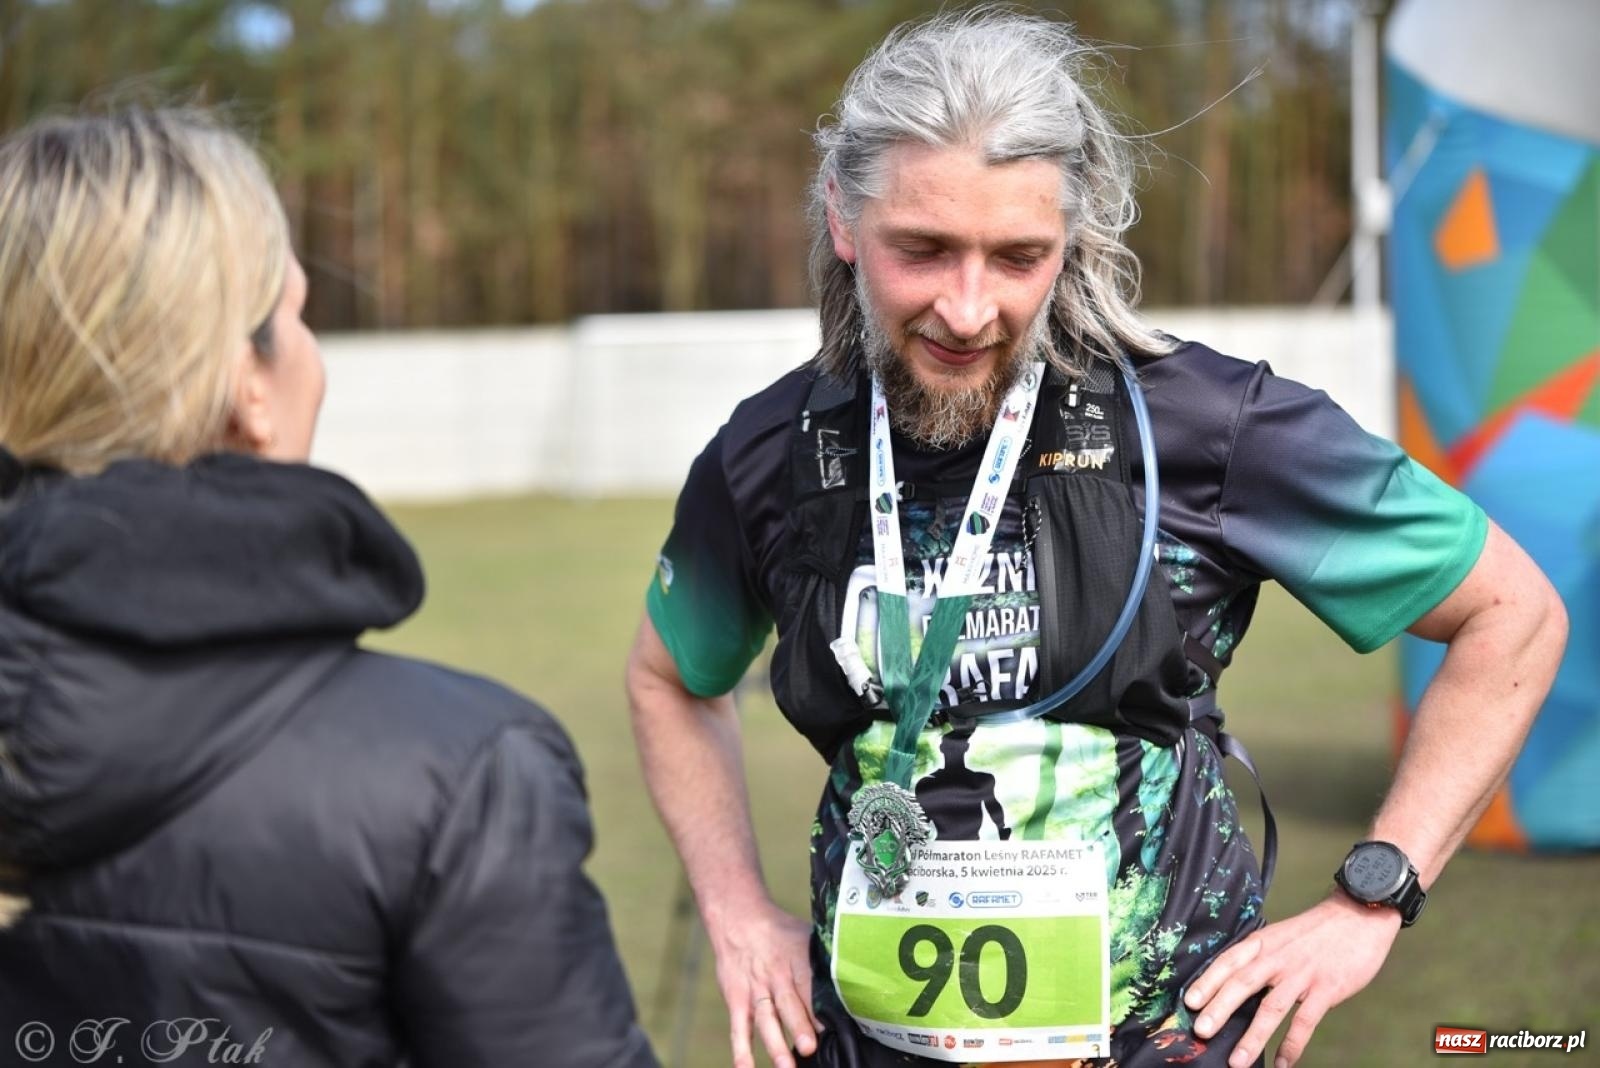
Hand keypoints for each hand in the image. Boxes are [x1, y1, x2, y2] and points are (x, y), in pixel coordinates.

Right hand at [707, 900, 820, 1067]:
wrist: (737, 919)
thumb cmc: (779, 932)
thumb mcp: (805, 936)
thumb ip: (825, 959)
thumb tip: (859, 976)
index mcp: (796, 960)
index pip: (809, 984)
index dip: (821, 1006)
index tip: (836, 1026)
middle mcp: (776, 976)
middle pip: (788, 1003)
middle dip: (799, 1026)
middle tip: (810, 1048)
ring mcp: (755, 989)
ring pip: (765, 1019)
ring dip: (774, 1043)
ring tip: (785, 1065)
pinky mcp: (737, 999)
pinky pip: (738, 1027)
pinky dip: (741, 1049)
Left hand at [1183, 893, 1401, 1067]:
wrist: (1359, 915)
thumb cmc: (1315, 931)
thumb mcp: (1280, 935)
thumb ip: (1260, 958)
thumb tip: (1234, 986)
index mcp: (1263, 942)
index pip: (1228, 961)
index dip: (1207, 982)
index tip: (1189, 1002)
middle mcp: (1278, 957)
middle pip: (1242, 983)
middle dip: (1219, 1009)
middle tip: (1201, 1031)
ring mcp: (1302, 974)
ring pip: (1272, 1008)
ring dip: (1253, 1037)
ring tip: (1238, 1062)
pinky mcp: (1327, 989)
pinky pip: (1306, 1021)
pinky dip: (1292, 1044)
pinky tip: (1282, 1062)